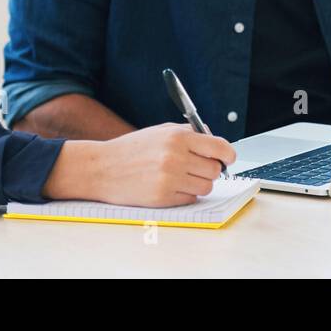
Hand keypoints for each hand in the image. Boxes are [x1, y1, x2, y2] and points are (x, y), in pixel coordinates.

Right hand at [47, 123, 236, 206]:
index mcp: (177, 137)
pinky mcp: (162, 198)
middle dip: (211, 169)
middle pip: (215, 170)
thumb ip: (189, 133)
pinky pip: (190, 199)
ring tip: (183, 177)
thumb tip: (215, 140)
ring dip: (199, 184)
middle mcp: (175, 157)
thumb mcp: (160, 131)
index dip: (228, 154)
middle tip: (199, 168)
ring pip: (205, 187)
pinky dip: (185, 194)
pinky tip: (171, 186)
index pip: (219, 147)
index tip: (228, 158)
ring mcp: (169, 179)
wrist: (101, 168)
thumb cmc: (132, 149)